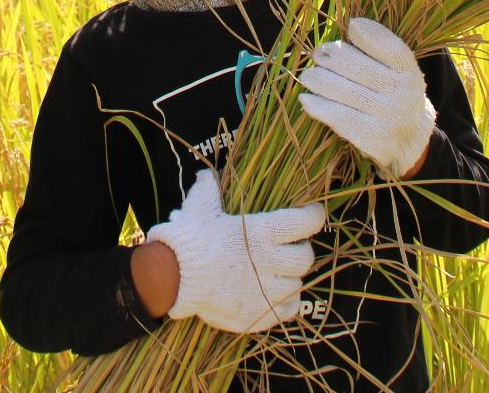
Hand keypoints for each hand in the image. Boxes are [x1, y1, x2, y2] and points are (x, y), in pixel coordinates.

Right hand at [141, 169, 324, 333]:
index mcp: (261, 232)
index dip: (314, 216)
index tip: (313, 213)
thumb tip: (206, 176)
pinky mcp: (260, 314)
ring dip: (291, 276)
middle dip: (301, 250)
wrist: (174, 278)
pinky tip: (276, 294)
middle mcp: (270, 261)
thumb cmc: (190, 239)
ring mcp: (267, 291)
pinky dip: (287, 302)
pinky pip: (289, 309)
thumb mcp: (199, 208)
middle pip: (306, 257)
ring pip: (298, 283)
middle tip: (292, 247)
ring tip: (279, 272)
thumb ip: (208, 190)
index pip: (305, 223)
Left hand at [298, 17, 435, 179]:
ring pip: (344, 91)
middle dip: (333, 57)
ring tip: (308, 76)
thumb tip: (352, 26)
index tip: (351, 25)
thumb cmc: (392, 94)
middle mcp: (403, 95)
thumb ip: (379, 49)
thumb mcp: (396, 71)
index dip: (368, 33)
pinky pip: (338, 116)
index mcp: (410, 73)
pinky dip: (318, 105)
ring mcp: (388, 117)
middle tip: (318, 54)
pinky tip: (306, 98)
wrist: (408, 139)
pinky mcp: (372, 137)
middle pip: (359, 68)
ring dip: (319, 79)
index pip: (389, 47)